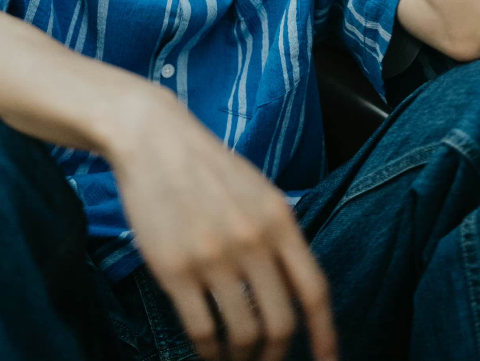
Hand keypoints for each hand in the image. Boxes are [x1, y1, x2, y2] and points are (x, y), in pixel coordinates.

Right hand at [109, 89, 337, 360]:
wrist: (154, 140)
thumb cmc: (208, 166)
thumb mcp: (259, 190)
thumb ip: (280, 235)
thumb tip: (294, 291)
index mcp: (279, 219)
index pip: (314, 290)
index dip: (326, 335)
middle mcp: (252, 240)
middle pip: (280, 323)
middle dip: (276, 354)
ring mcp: (213, 257)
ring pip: (242, 334)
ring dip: (242, 357)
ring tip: (235, 359)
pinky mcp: (175, 270)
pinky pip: (202, 330)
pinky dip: (209, 353)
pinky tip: (209, 352)